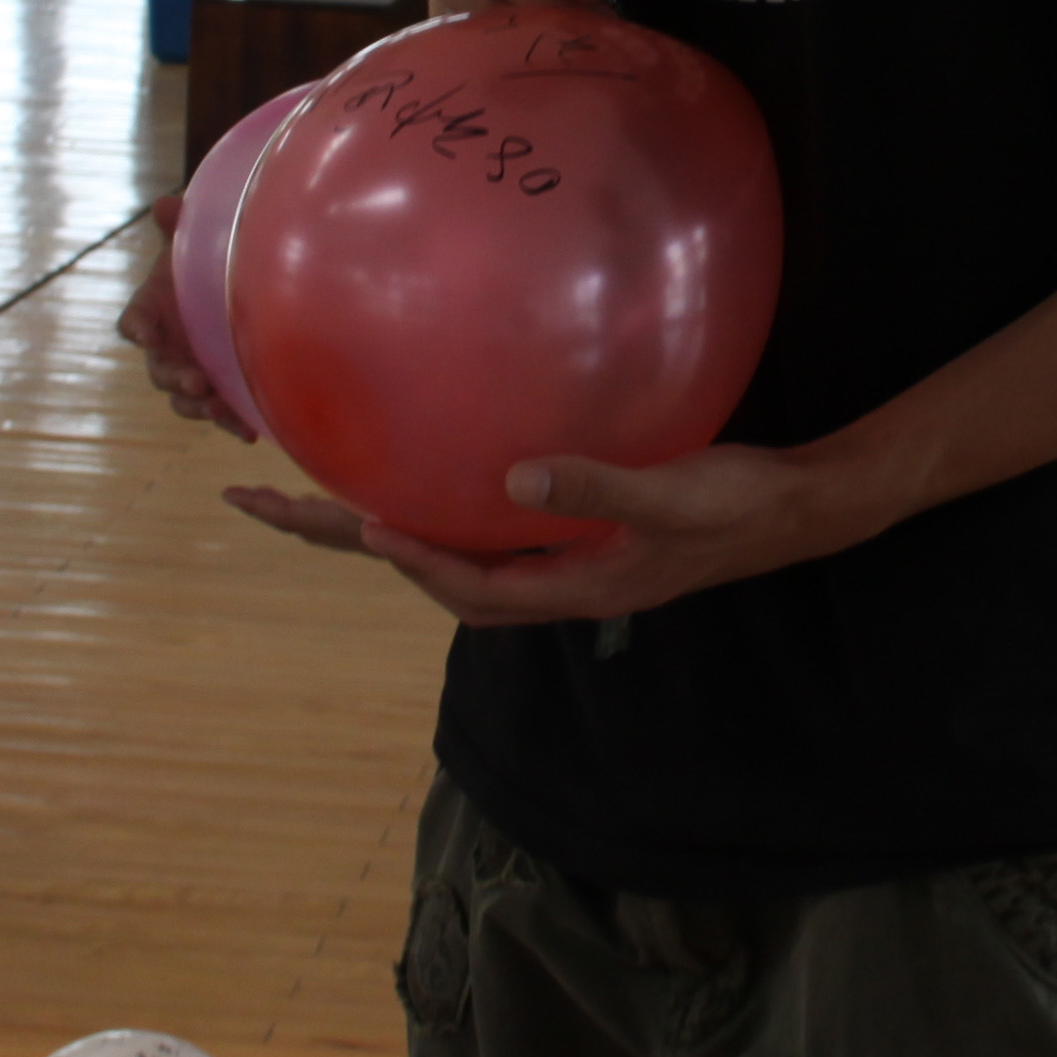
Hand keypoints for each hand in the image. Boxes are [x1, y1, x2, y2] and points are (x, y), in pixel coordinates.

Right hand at [113, 193, 252, 439]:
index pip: (133, 321)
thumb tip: (167, 203)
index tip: (141, 334)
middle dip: (174, 378)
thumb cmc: (203, 261)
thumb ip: (178, 225)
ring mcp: (190, 370)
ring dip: (198, 408)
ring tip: (218, 409)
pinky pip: (219, 410)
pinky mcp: (218, 388)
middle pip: (158, 369)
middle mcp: (166, 346)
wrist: (235, 285)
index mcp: (153, 310)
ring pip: (184, 398)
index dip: (135, 328)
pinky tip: (248, 432)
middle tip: (194, 382)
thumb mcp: (192, 242)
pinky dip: (230, 422)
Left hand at [223, 441, 892, 625]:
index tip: (355, 522)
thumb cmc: (744, 505)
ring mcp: (564, 559)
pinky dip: (436, 506)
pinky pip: (486, 526)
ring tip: (305, 491)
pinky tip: (415, 469)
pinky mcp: (578, 530)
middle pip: (432, 570)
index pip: (471, 583)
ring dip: (378, 525)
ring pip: (452, 550)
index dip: (412, 559)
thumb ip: (598, 487)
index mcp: (576, 586)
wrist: (799, 507)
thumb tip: (516, 478)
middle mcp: (556, 580)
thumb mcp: (675, 494)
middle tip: (257, 500)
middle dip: (347, 538)